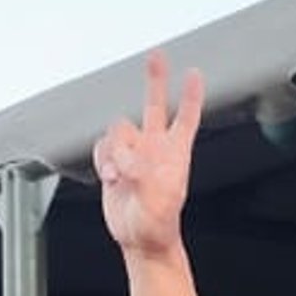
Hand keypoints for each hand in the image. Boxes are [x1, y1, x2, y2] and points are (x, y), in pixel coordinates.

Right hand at [94, 52, 203, 261]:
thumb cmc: (157, 224)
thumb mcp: (159, 202)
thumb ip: (145, 176)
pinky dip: (101, 160)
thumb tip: (129, 160)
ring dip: (114, 151)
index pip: (186, 117)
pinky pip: (101, 147)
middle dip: (155, 80)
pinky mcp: (113, 162)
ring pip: (118, 130)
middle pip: (155, 105)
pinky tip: (109, 177)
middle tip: (156, 56)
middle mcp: (154, 147)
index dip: (191, 96)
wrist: (140, 239)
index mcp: (174, 154)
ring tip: (119, 176)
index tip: (194, 74)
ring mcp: (133, 154)